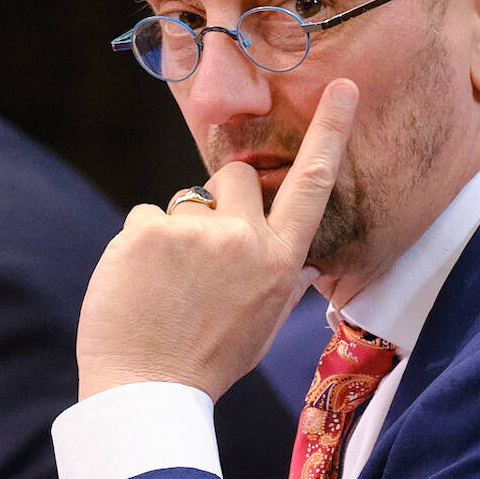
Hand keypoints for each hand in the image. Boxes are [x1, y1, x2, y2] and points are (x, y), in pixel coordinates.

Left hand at [77, 79, 356, 399]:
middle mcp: (244, 239)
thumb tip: (301, 255)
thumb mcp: (263, 323)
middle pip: (232, 176)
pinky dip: (136, 247)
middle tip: (197, 253)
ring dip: (173, 234)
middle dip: (217, 197)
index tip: (343, 88)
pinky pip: (144, 217)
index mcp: (281, 262)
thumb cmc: (207, 361)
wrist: (146, 390)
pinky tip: (139, 286)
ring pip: (182, 202)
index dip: (330, 132)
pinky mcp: (147, 230)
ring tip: (165, 287)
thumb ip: (281, 278)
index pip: (312, 185)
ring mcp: (194, 231)